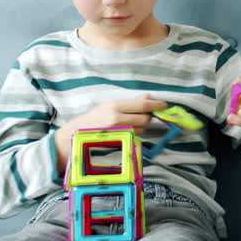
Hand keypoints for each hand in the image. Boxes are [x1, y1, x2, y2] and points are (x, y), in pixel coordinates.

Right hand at [54, 94, 168, 168]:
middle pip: (145, 119)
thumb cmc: (94, 119)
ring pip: (141, 129)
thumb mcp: (109, 106)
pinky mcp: (118, 144)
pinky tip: (126, 132)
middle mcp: (117, 120)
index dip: (156, 105)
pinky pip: (135, 138)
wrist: (76, 136)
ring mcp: (118, 133)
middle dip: (148, 117)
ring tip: (129, 124)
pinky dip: (135, 134)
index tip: (164, 104)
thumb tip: (148, 97)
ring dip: (141, 126)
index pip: (142, 106)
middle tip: (145, 115)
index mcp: (115, 107)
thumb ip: (130, 102)